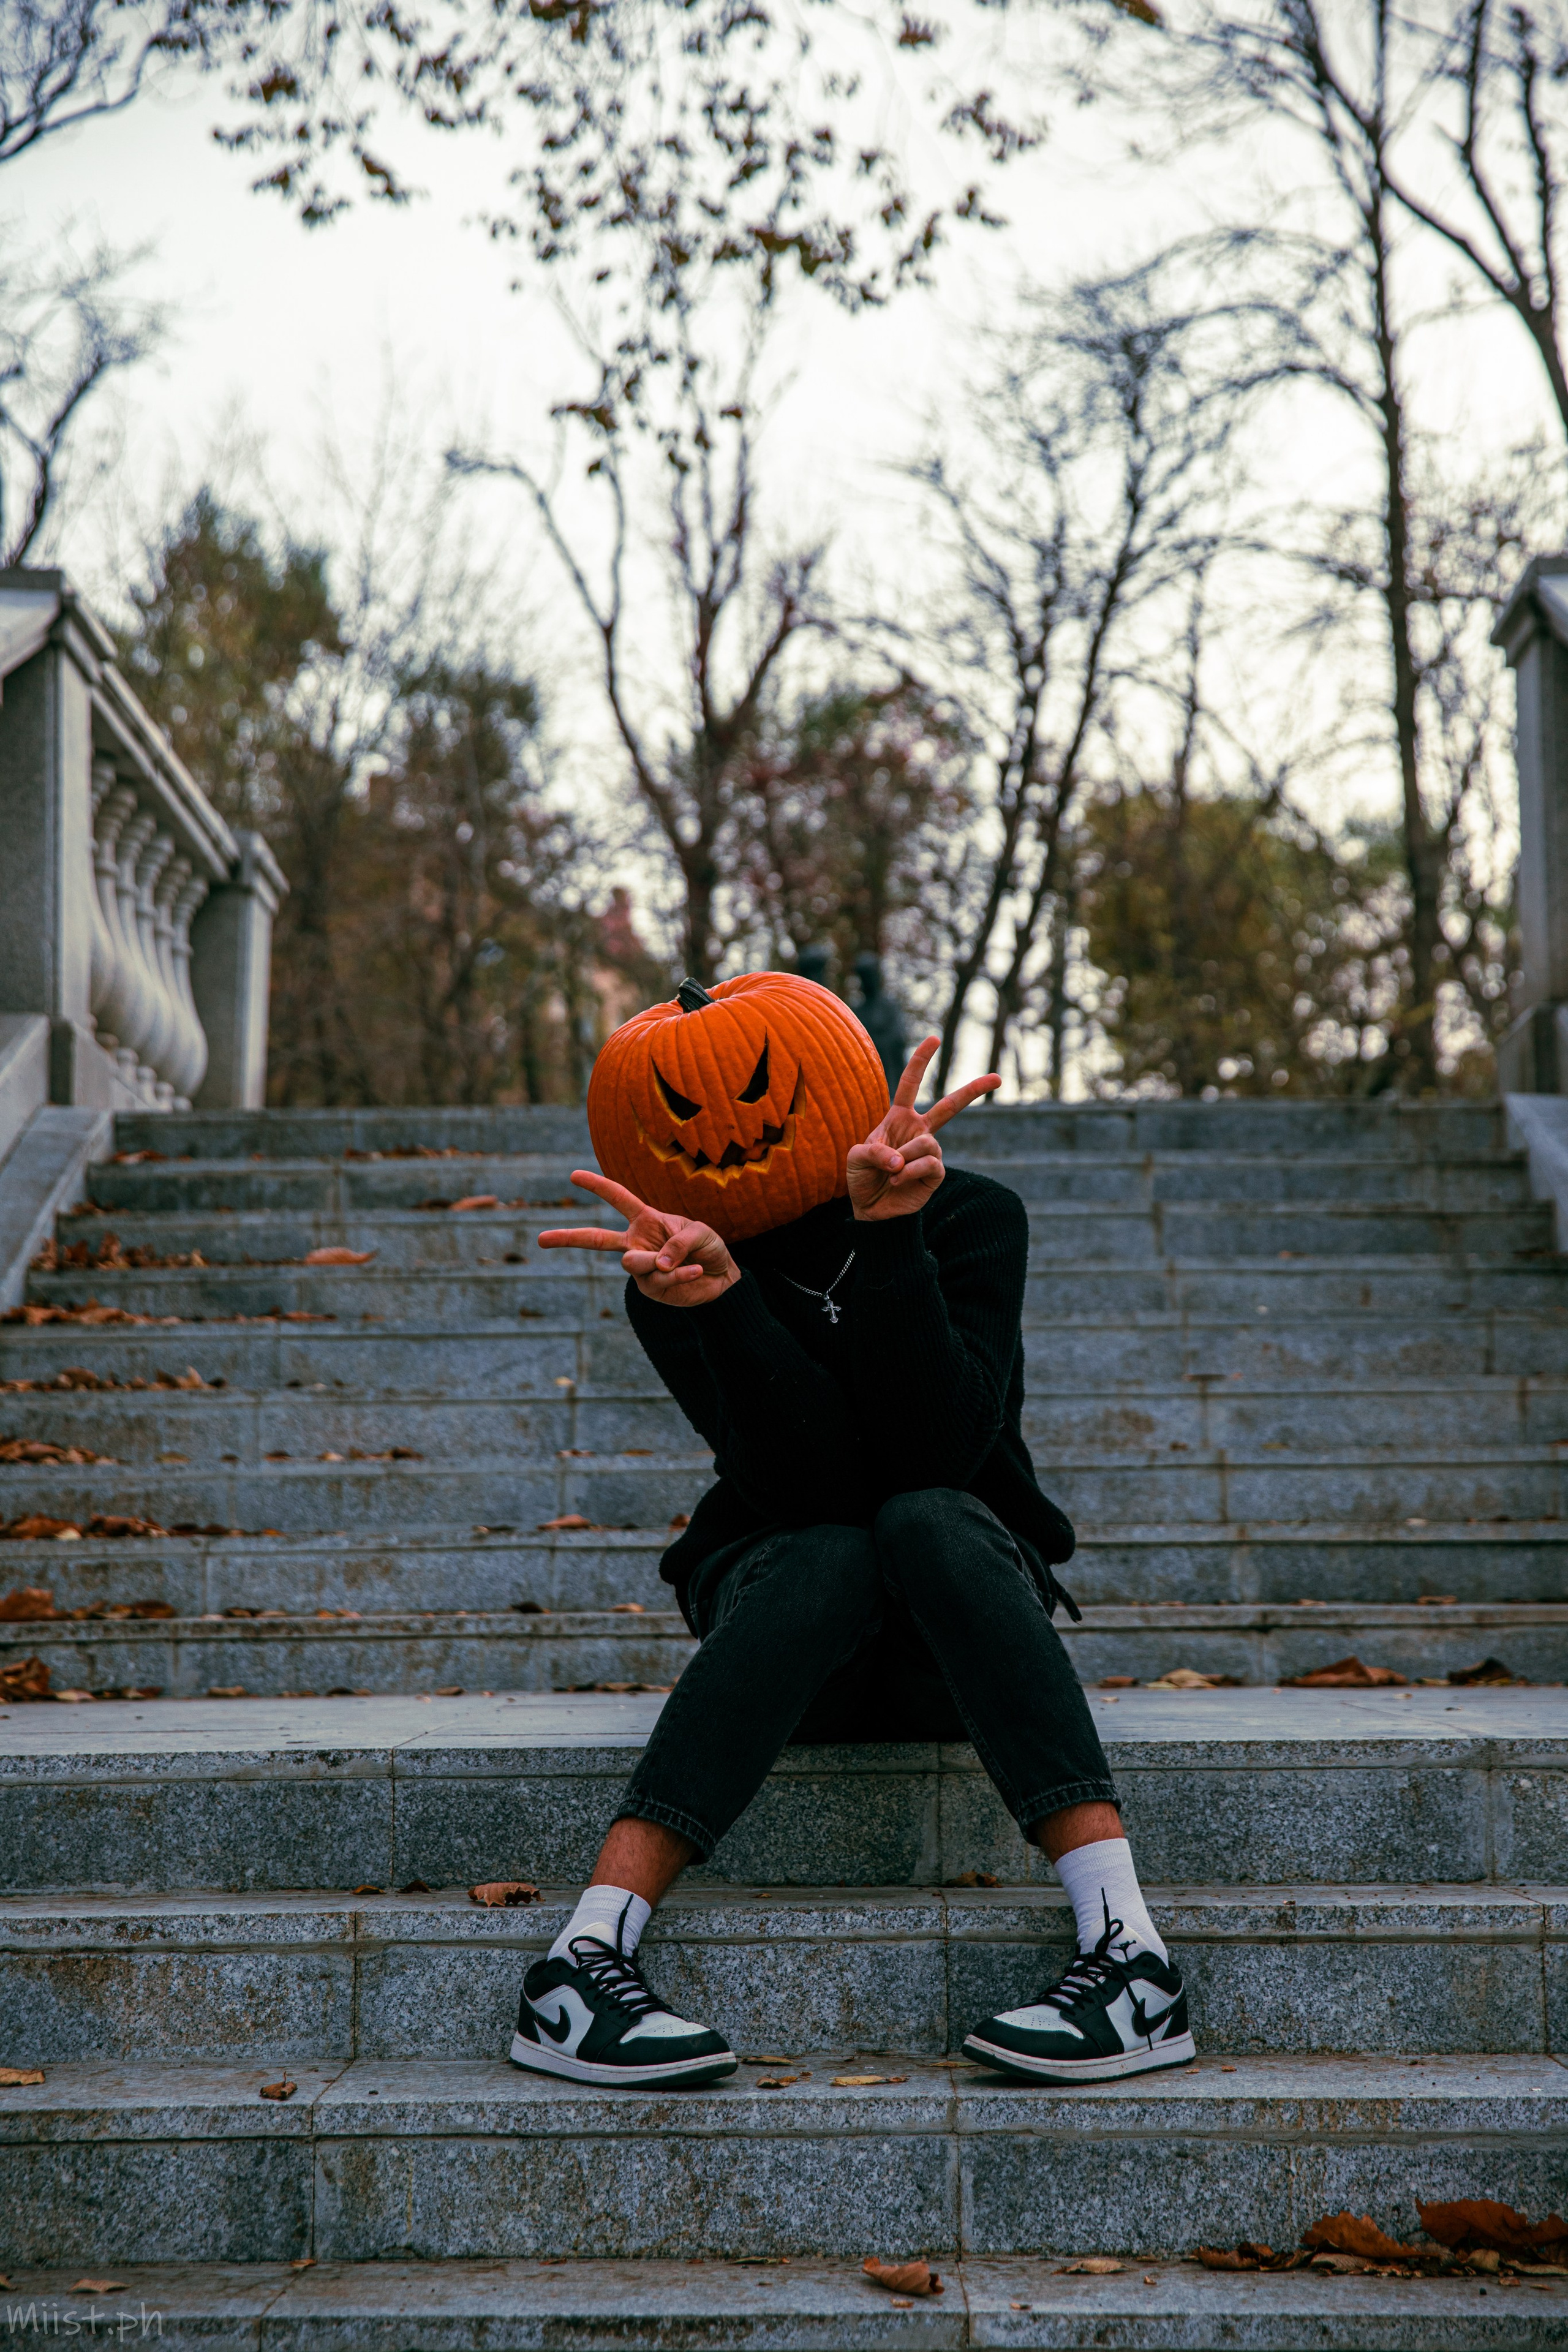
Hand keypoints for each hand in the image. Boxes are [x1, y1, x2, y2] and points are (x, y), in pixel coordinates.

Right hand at [537, 1171, 740, 1307]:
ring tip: (690, 1263)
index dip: (597, 1186)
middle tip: (540, 1239)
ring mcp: (640, 1267)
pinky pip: (657, 1279)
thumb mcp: (701, 1233)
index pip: (618, 1199)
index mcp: (646, 1220)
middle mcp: (637, 1242)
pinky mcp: (649, 1287)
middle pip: (596, 1239)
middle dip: (567, 1238)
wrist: (721, 1279)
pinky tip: (697, 1271)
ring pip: (633, 1262)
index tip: (573, 1175)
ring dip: (660, 1262)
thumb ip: (678, 1243)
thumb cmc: (710, 1248)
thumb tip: (655, 1265)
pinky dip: (679, 1275)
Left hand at [846, 1036, 1000, 1221]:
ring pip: (928, 1142)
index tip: (934, 1039)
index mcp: (898, 1118)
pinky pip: (930, 1164)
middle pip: (950, 1106)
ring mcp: (930, 1152)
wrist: (871, 1210)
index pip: (910, 1084)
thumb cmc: (862, 1178)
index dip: (921, 1061)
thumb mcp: (855, 1158)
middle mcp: (918, 1131)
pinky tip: (898, 1182)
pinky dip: (909, 1172)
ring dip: (904, 1157)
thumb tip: (901, 1160)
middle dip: (973, 1090)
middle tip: (998, 1078)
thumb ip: (873, 1152)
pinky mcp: (936, 1173)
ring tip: (891, 1173)